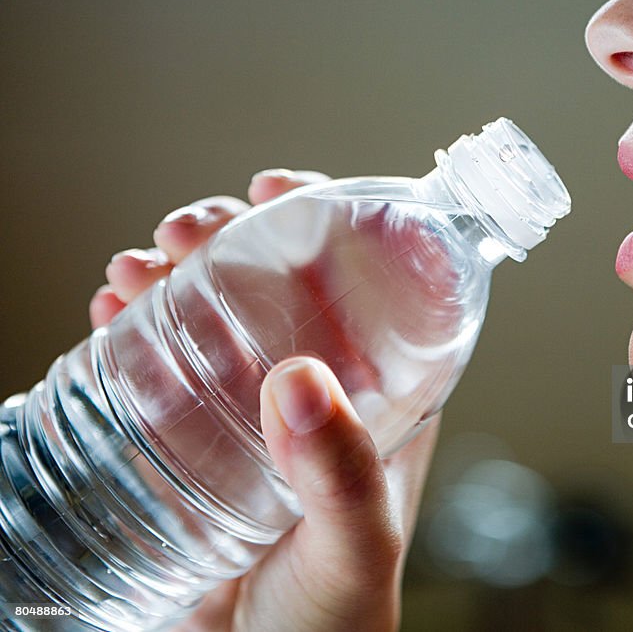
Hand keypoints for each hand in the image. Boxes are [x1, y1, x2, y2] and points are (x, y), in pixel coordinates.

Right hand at [91, 170, 438, 631]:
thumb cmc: (332, 626)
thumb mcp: (354, 549)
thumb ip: (343, 475)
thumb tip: (302, 379)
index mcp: (378, 402)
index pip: (366, 291)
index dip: (329, 227)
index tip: (283, 188)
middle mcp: (316, 398)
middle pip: (279, 290)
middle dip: (233, 241)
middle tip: (189, 228)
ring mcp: (248, 417)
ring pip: (216, 318)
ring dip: (177, 276)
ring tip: (138, 266)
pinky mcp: (191, 444)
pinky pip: (164, 365)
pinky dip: (135, 328)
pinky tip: (110, 311)